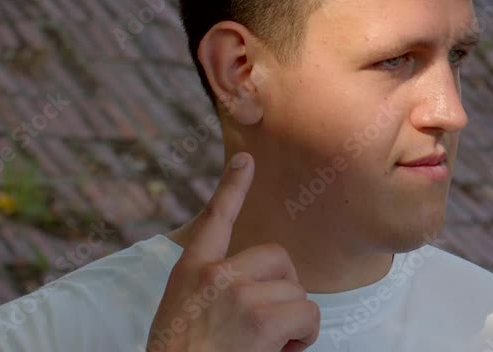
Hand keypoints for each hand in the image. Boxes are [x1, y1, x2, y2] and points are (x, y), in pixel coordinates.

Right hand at [145, 152, 319, 351]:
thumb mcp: (184, 313)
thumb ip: (214, 291)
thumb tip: (261, 289)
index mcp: (190, 272)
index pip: (214, 220)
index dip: (232, 186)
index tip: (246, 159)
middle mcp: (214, 274)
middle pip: (278, 259)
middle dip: (284, 290)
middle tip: (268, 326)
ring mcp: (238, 293)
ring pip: (297, 292)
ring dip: (293, 322)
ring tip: (265, 346)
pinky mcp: (261, 317)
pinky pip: (308, 314)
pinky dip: (304, 337)